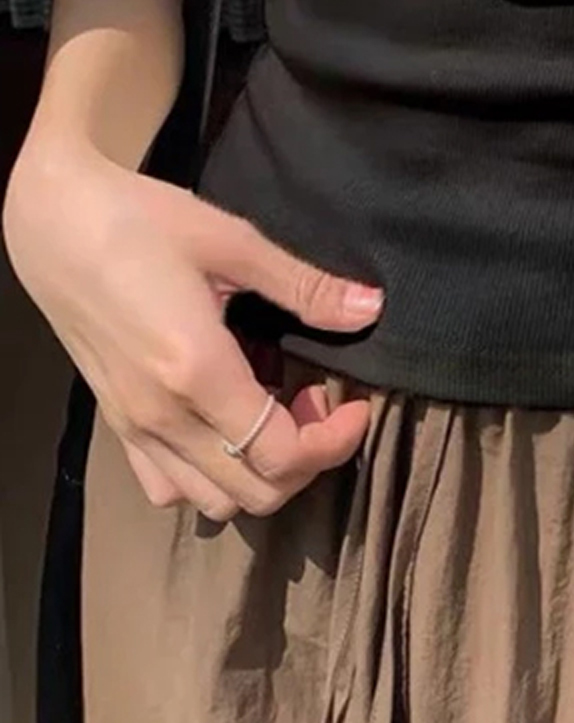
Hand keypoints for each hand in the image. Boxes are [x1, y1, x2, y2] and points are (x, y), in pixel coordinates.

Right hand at [3, 136, 383, 523]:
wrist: (54, 221)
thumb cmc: (141, 221)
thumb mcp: (233, 242)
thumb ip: (305, 286)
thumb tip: (372, 307)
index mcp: (197, 372)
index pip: (280, 456)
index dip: (334, 442)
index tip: (357, 404)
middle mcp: (162, 416)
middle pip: (253, 494)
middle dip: (308, 460)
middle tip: (322, 400)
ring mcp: (132, 426)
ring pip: (210, 501)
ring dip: (260, 471)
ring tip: (279, 408)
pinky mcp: (113, 421)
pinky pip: (166, 485)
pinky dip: (210, 476)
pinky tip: (228, 422)